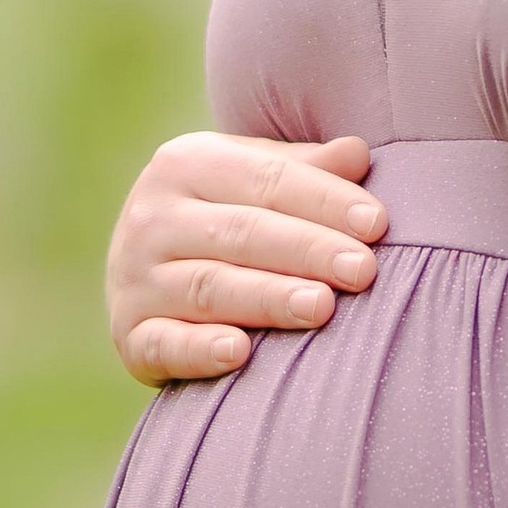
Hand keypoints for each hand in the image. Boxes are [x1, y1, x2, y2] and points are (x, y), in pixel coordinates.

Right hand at [106, 131, 386, 387]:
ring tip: (322, 307)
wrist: (146, 272)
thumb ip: (306, 171)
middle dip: (307, 250)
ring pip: (209, 287)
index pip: (267, 180)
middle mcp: (152, 217)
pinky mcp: (129, 334)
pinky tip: (238, 353)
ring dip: (268, 298)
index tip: (377, 225)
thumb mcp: (255, 181)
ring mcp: (134, 278)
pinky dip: (199, 350)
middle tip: (363, 271)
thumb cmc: (224, 218)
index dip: (325, 200)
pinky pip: (163, 343)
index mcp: (185, 163)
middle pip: (241, 232)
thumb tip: (358, 154)